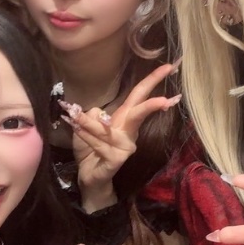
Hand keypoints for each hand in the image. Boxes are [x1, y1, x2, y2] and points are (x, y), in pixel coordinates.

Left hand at [62, 63, 180, 212]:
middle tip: (165, 99)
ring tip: (73, 115)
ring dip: (88, 122)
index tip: (169, 66)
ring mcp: (124, 147)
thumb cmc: (91, 150)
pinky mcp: (116, 159)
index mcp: (124, 119)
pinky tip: (76, 131)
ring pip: (106, 128)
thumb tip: (96, 112)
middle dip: (151, 104)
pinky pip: (98, 143)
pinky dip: (84, 136)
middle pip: (140, 111)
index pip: (140, 95)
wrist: (90, 178)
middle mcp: (128, 132)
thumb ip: (92, 115)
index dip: (153, 80)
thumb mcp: (87, 127)